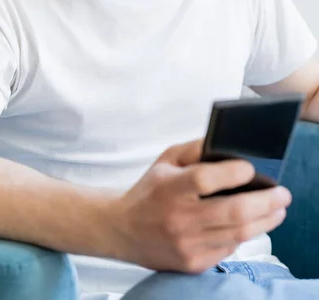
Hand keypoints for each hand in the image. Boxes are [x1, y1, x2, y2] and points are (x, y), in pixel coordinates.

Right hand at [110, 139, 291, 272]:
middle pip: (233, 211)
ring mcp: (186, 244)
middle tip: (283, 193)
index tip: (251, 168)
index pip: (205, 179)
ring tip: (277, 209)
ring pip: (237, 234)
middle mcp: (178, 218)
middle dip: (266, 202)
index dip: (233, 173)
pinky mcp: (192, 263)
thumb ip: (195, 149)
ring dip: (264, 221)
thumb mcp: (166, 160)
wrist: (123, 230)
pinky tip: (251, 224)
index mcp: (169, 187)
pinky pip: (227, 248)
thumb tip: (229, 144)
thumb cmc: (150, 189)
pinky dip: (243, 235)